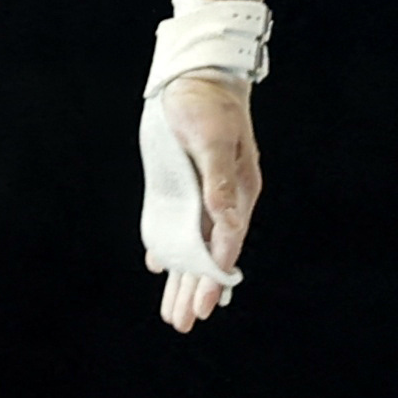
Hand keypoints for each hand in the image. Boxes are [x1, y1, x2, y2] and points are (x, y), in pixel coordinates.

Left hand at [141, 73, 261, 331]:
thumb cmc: (206, 103)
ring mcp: (203, 193)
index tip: (204, 308)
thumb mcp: (211, 140)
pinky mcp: (184, 184)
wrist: (199, 73)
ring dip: (182, 278)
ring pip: (193, 245)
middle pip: (208, 254)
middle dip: (195, 290)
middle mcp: (223, 199)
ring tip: (172, 312)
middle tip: (181, 324)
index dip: (214, 277)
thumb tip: (227, 220)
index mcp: (237, 192)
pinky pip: (179, 225)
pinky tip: (160, 265)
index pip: (225, 244)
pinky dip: (170, 247)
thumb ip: (219, 182)